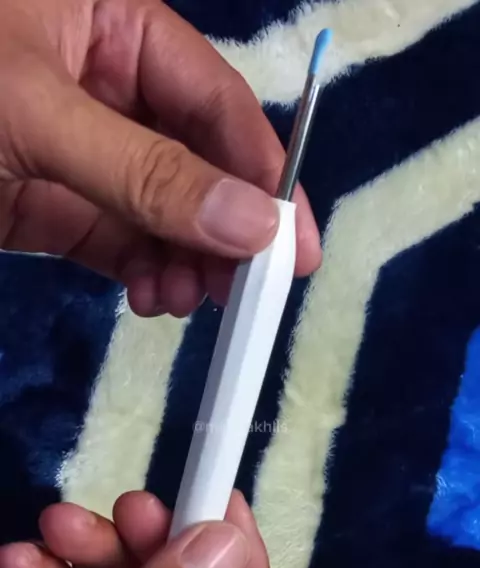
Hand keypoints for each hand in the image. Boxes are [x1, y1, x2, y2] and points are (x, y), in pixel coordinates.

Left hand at [0, 0, 320, 317]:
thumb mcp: (40, 115)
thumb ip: (143, 170)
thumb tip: (251, 224)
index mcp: (117, 27)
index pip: (215, 103)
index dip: (261, 174)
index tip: (293, 244)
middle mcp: (113, 91)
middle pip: (200, 167)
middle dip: (225, 231)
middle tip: (246, 290)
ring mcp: (87, 157)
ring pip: (164, 216)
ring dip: (187, 264)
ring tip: (185, 298)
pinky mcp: (60, 213)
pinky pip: (122, 247)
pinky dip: (145, 277)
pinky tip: (152, 298)